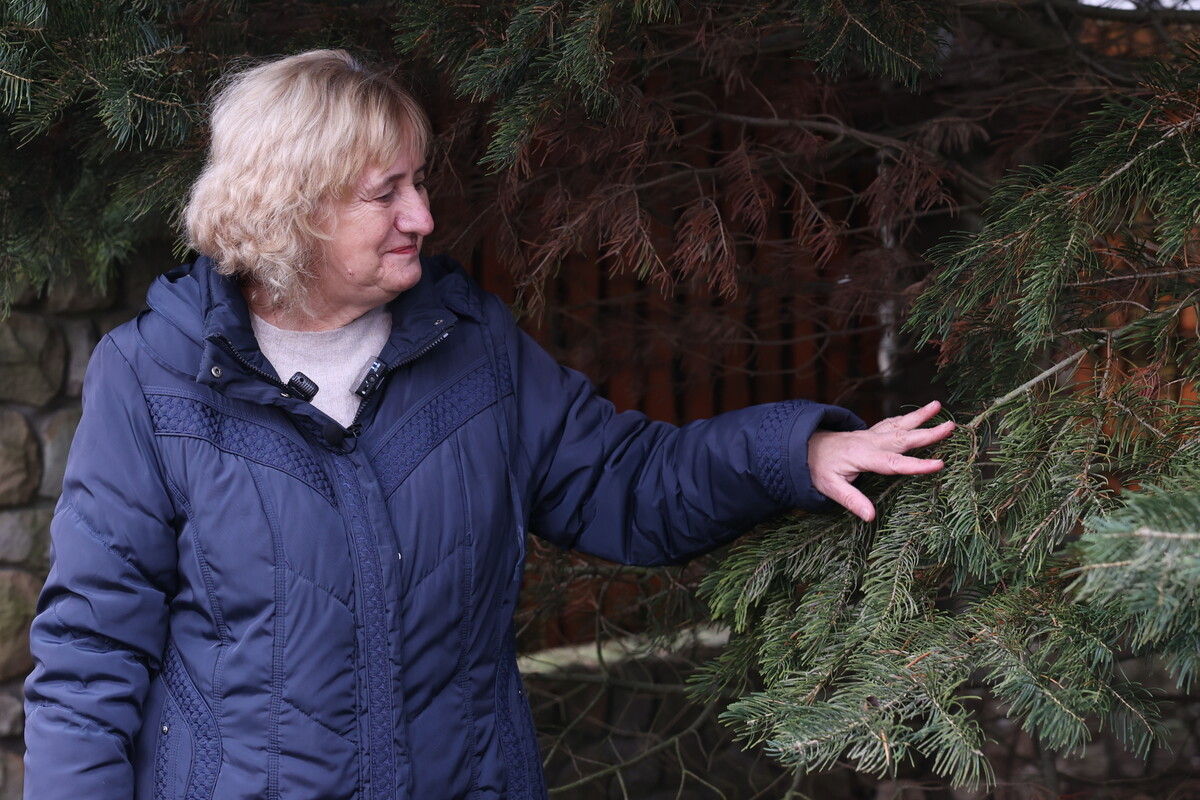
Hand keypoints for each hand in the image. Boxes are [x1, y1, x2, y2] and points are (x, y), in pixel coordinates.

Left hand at [807, 400, 954, 521]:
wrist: (802, 447)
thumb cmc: (816, 469)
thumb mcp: (829, 488)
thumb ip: (851, 500)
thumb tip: (870, 516)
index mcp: (862, 457)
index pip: (893, 463)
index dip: (916, 465)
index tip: (939, 464)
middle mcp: (869, 442)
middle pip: (902, 438)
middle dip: (927, 434)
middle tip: (950, 427)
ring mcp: (869, 435)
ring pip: (898, 425)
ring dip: (919, 416)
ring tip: (939, 405)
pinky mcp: (869, 434)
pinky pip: (891, 424)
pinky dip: (907, 418)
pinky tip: (919, 414)